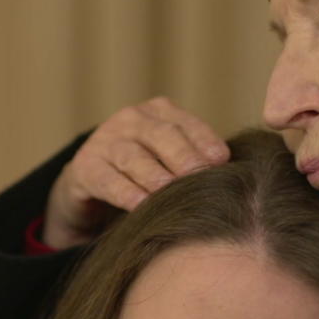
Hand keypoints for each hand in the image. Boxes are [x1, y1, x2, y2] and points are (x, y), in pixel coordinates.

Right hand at [43, 97, 229, 248]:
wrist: (89, 183)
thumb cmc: (143, 172)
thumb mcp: (169, 159)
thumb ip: (196, 160)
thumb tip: (233, 175)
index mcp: (158, 112)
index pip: (186, 123)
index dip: (205, 141)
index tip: (223, 161)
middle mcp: (131, 119)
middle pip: (162, 135)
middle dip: (184, 157)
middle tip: (201, 178)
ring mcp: (105, 141)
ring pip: (134, 157)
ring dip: (155, 176)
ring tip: (171, 193)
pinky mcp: (85, 167)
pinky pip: (108, 179)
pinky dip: (126, 193)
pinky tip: (140, 205)